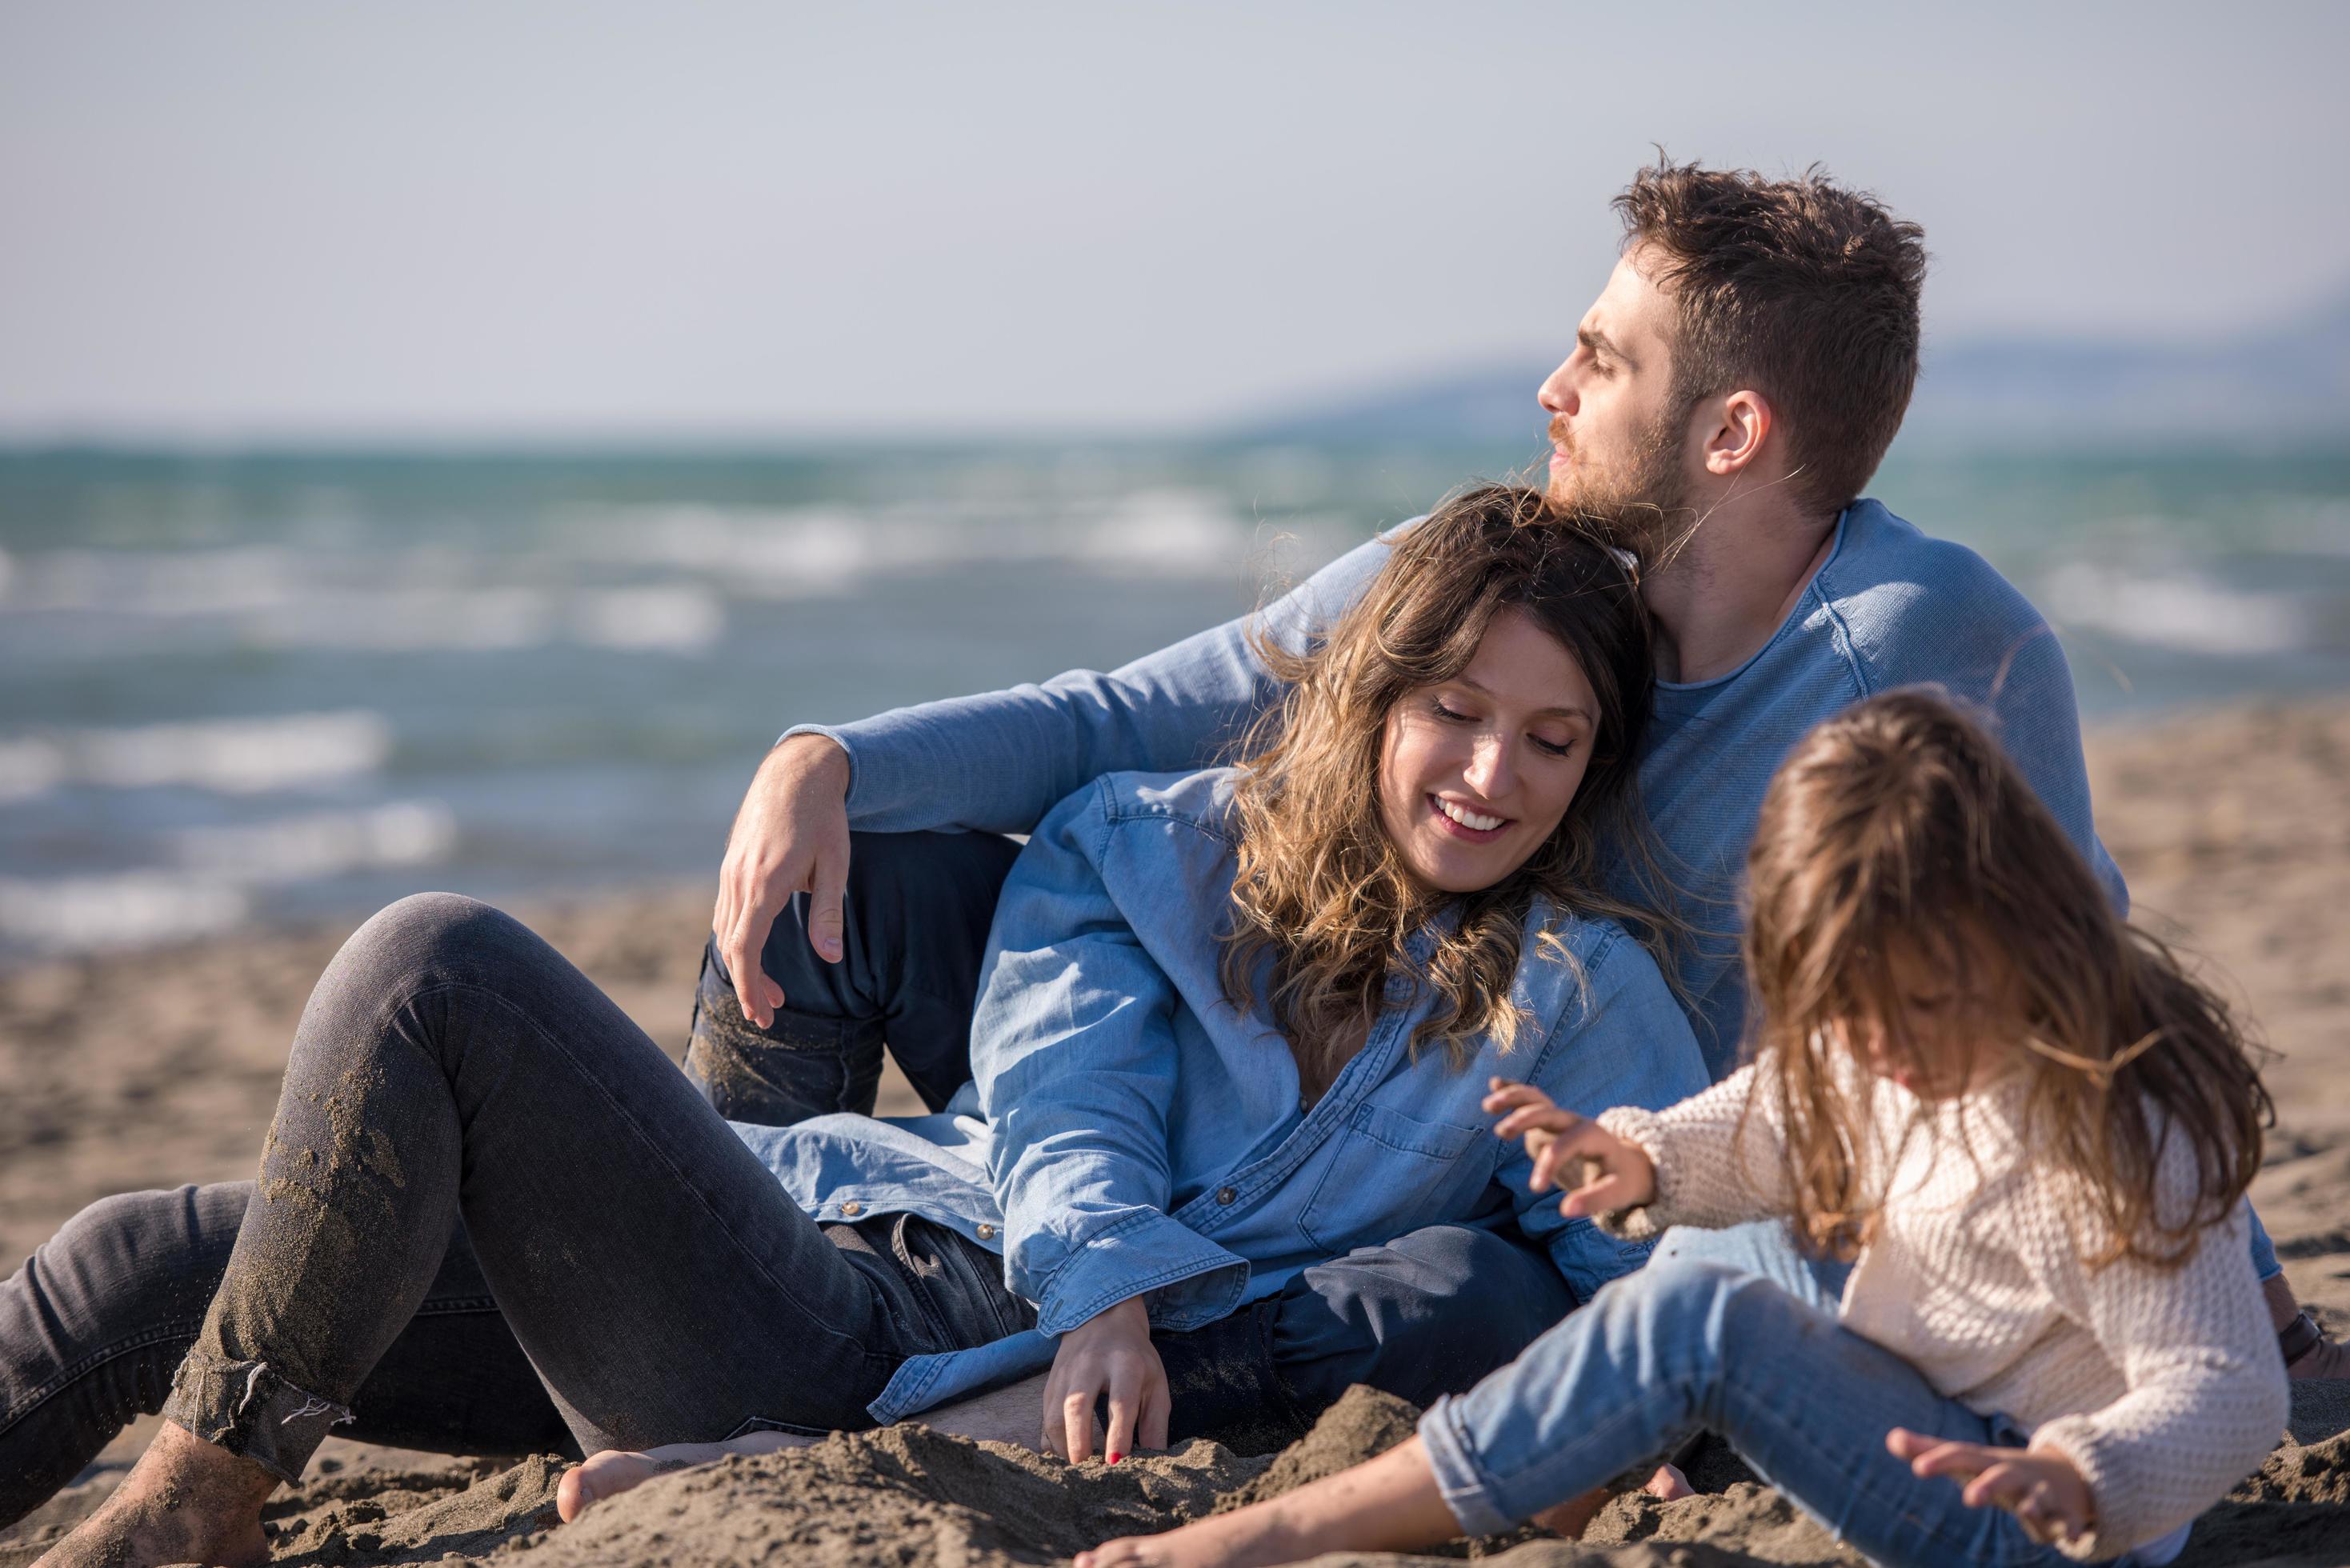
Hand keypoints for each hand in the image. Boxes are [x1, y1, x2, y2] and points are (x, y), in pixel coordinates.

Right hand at [712, 735, 850, 1028]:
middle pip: (732, 947)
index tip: (762, 1015)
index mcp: (764, 884)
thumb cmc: (823, 817)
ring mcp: (730, 871)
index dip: (750, 988)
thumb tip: (831, 959)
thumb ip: (830, 914)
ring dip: (744, 963)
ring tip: (771, 989)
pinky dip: (737, 939)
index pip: (746, 950)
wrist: (796, 770)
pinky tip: (758, 948)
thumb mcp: (836, 864)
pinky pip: (726, 911)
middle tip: (771, 1013)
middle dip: (748, 985)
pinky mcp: (731, 865)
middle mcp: (738, 880)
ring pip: (725, 930)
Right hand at [1042, 1296, 1169, 1463]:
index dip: (1118, 1436)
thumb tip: (1154, 1463)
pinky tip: (1064, 1456)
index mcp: (1125, 1364)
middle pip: (1077, 1406)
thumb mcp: (1155, 1383)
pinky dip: (1051, 1441)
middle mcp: (1090, 1365)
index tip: (1116, 1464)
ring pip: (1054, 1413)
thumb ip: (1155, 1424)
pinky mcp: (1049, 1383)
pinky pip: (1044, 1417)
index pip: (1120, 1403)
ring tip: (1078, 1469)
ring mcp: (1065, 1373)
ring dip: (1063, 1446)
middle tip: (1087, 1472)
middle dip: (1079, 1443)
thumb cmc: (1135, 1358)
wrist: (1102, 1316)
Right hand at [1483, 1077, 1655, 1217]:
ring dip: (1514, 1098)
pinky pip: (1531, 1101)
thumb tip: (1565, 1211)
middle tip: (1501, 1132)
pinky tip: (1495, 1083)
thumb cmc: (1621, 1181)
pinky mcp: (1549, 1123)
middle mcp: (1575, 1123)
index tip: (1536, 1189)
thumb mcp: (1617, 1193)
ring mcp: (1561, 1120)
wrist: (1625, 1165)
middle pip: (1549, 1112)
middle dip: (1525, 1118)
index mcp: (1594, 1137)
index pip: (1568, 1143)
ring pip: (1537, 1100)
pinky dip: (1514, 1092)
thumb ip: (1593, 1201)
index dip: (1550, 1163)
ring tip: (1489, 1105)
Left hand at [1885, 1429, 2092, 1546]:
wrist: (2062, 1476)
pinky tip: (2068, 1539)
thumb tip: (1891, 1438)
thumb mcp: (1968, 1461)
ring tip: (2026, 1511)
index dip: (1940, 1460)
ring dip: (2033, 1504)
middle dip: (1987, 1485)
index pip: (1961, 1457)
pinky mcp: (2063, 1513)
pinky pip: (2068, 1522)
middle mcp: (2014, 1475)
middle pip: (2000, 1476)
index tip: (1917, 1467)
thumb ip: (1930, 1451)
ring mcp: (2041, 1493)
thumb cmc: (1999, 1471)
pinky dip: (2070, 1528)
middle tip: (1969, 1499)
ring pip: (2038, 1498)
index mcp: (1987, 1463)